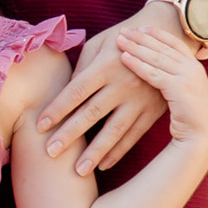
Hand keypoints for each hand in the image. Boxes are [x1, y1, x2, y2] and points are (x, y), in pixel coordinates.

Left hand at [35, 21, 168, 175]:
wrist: (168, 36)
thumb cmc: (123, 38)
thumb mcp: (99, 44)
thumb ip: (81, 67)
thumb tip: (64, 93)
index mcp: (106, 66)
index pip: (75, 91)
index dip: (57, 109)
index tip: (40, 126)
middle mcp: (123, 84)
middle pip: (91, 114)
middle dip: (69, 135)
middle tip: (50, 153)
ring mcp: (140, 99)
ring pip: (114, 130)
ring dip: (95, 152)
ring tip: (78, 171)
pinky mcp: (153, 110)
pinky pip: (134, 135)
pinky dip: (119, 152)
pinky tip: (104, 165)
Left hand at [113, 13, 207, 157]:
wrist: (203, 138)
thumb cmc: (191, 121)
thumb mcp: (185, 95)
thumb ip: (173, 80)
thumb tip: (159, 73)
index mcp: (194, 67)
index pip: (174, 44)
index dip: (158, 34)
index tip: (141, 27)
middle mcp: (192, 68)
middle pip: (163, 47)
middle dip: (142, 37)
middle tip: (123, 29)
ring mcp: (187, 77)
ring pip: (157, 57)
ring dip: (136, 46)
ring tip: (119, 40)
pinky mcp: (180, 89)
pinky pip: (154, 74)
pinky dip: (138, 64)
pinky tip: (124, 58)